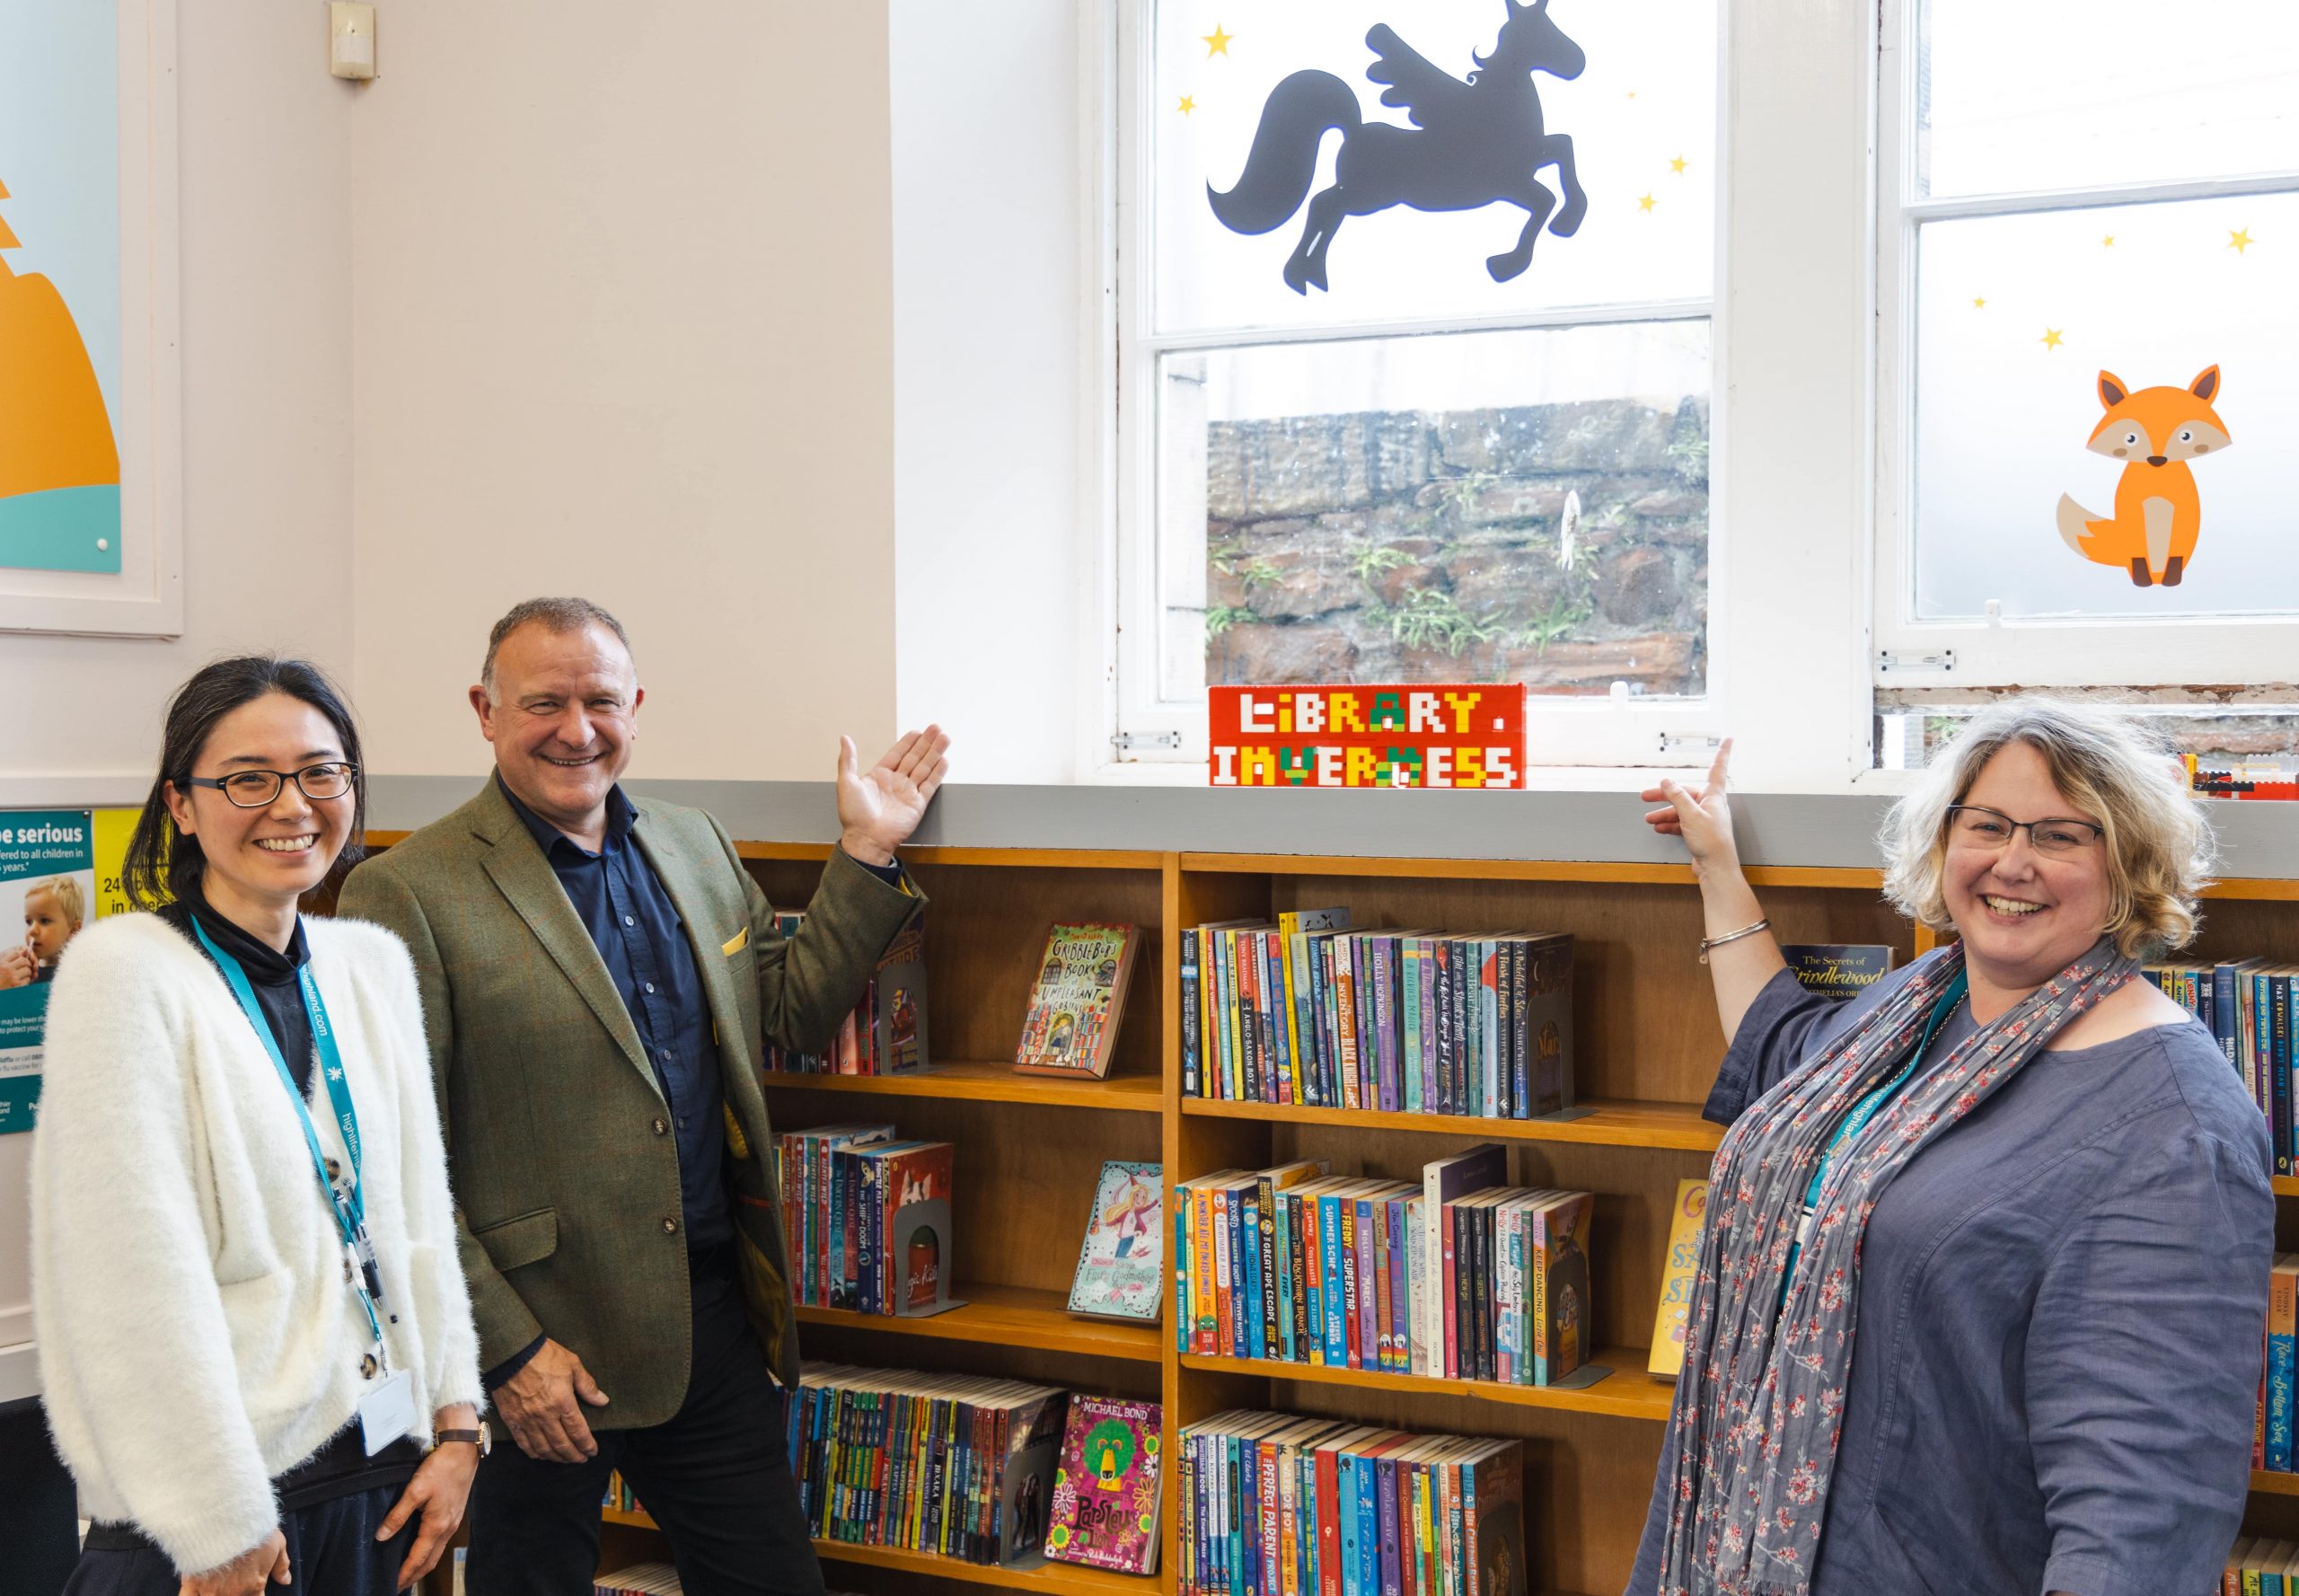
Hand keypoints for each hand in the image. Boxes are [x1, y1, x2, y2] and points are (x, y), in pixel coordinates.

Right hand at [0, 946, 32, 988]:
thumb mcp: (0, 967)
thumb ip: (8, 960)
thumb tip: (25, 950)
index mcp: (1, 964)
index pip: (15, 953)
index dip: (19, 956)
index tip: (19, 960)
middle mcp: (7, 969)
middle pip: (24, 960)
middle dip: (26, 964)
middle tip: (24, 967)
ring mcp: (13, 978)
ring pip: (28, 970)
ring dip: (27, 973)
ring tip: (21, 976)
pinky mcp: (17, 986)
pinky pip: (27, 980)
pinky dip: (25, 981)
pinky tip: (20, 983)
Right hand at [178, 1529, 289, 1595]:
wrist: (226, 1520)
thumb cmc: (254, 1530)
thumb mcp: (277, 1543)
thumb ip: (281, 1565)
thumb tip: (285, 1580)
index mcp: (253, 1586)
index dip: (253, 1594)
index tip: (250, 1587)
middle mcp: (232, 1593)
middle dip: (234, 1592)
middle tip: (232, 1582)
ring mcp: (211, 1591)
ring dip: (215, 1594)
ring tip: (217, 1585)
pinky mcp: (192, 1584)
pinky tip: (198, 1592)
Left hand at [379, 1420, 478, 1590]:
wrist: (464, 1450)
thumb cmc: (440, 1468)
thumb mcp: (415, 1490)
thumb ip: (398, 1515)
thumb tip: (381, 1536)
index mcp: (437, 1525)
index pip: (418, 1558)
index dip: (405, 1573)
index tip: (393, 1585)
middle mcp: (447, 1528)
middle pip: (430, 1561)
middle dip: (414, 1575)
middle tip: (398, 1585)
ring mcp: (453, 1522)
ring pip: (436, 1552)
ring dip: (422, 1565)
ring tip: (408, 1572)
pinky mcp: (454, 1514)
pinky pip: (441, 1542)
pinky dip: (429, 1553)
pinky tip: (422, 1549)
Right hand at [496, 1338, 608, 1462]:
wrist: (512, 1352)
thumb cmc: (544, 1355)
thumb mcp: (573, 1364)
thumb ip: (588, 1385)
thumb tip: (602, 1400)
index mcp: (563, 1402)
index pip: (578, 1431)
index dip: (587, 1445)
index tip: (593, 1451)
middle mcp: (545, 1415)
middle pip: (562, 1444)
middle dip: (574, 1455)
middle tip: (581, 1459)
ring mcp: (527, 1419)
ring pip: (543, 1448)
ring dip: (556, 1457)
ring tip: (564, 1459)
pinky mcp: (512, 1420)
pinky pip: (523, 1443)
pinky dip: (534, 1453)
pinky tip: (541, 1455)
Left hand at [836, 725, 949, 866]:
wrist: (866, 839)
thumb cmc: (853, 815)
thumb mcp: (846, 782)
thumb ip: (848, 759)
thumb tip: (844, 738)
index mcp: (879, 776)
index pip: (897, 754)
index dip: (908, 742)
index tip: (917, 731)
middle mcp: (896, 783)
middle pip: (915, 757)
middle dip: (926, 742)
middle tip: (936, 728)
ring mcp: (908, 793)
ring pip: (925, 768)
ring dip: (935, 753)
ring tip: (945, 738)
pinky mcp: (918, 804)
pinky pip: (930, 785)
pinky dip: (938, 772)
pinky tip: (944, 760)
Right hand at [1639, 737, 1739, 876]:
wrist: (1716, 868)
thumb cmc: (1711, 842)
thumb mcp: (1691, 815)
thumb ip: (1677, 797)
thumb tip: (1666, 781)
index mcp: (1714, 797)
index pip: (1718, 769)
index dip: (1723, 753)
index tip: (1728, 739)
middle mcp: (1711, 805)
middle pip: (1686, 794)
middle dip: (1665, 795)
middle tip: (1646, 795)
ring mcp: (1705, 819)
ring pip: (1681, 810)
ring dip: (1665, 813)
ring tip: (1649, 818)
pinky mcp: (1700, 832)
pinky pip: (1682, 823)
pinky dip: (1670, 824)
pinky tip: (1659, 827)